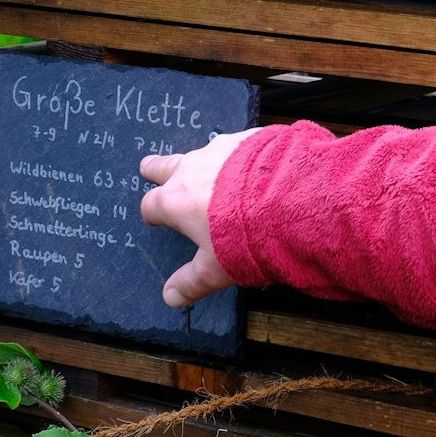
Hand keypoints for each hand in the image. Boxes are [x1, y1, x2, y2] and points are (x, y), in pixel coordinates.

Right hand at [140, 128, 261, 307]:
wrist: (287, 199)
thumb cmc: (243, 239)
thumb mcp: (215, 269)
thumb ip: (191, 281)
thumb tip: (170, 298)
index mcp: (176, 201)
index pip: (152, 205)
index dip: (153, 213)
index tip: (154, 218)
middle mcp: (193, 169)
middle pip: (164, 165)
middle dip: (156, 168)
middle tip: (148, 167)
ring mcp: (221, 149)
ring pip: (203, 152)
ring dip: (204, 162)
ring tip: (211, 169)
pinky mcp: (251, 138)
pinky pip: (240, 145)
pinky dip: (240, 154)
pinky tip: (253, 162)